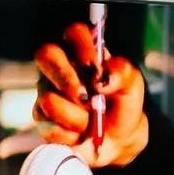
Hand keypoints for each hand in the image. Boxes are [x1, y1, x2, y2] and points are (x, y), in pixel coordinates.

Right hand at [33, 23, 148, 167]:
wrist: (118, 141)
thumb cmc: (122, 106)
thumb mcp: (132, 87)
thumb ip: (123, 74)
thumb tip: (102, 79)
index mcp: (83, 53)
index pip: (74, 33)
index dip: (83, 48)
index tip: (97, 69)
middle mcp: (60, 67)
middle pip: (45, 54)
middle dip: (66, 77)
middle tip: (87, 97)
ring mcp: (46, 91)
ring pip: (49, 99)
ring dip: (78, 117)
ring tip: (92, 122)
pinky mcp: (41, 118)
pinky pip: (51, 127)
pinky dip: (72, 135)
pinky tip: (82, 134)